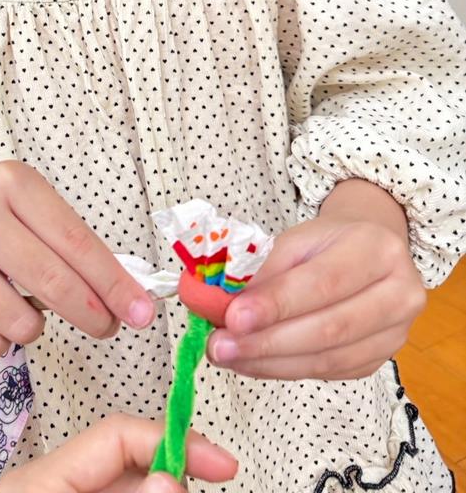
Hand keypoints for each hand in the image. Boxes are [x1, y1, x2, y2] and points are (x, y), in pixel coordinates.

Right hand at [0, 162, 154, 358]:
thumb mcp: (30, 207)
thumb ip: (74, 245)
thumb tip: (128, 297)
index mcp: (12, 184)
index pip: (76, 243)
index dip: (114, 284)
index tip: (141, 312)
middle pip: (53, 282)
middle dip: (93, 314)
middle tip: (107, 326)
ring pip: (20, 323)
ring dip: (35, 327)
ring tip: (24, 306)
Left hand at [0, 415, 237, 492]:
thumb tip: (173, 478)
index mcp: (43, 479)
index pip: (119, 433)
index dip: (174, 440)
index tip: (221, 462)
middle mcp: (55, 486)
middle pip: (134, 465)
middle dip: (177, 474)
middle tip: (215, 478)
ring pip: (135, 488)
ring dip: (169, 490)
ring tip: (193, 485)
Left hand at [183, 181, 425, 379]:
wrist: (370, 252)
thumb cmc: (328, 242)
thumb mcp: (296, 240)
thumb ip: (261, 272)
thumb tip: (214, 305)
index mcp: (378, 249)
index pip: (324, 282)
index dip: (277, 304)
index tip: (233, 317)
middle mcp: (400, 294)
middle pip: (329, 328)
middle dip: (268, 341)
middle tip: (220, 346)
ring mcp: (396, 333)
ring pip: (329, 359)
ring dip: (270, 362)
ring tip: (228, 357)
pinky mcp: (380, 360)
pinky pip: (329, 373)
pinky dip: (285, 370)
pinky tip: (253, 363)